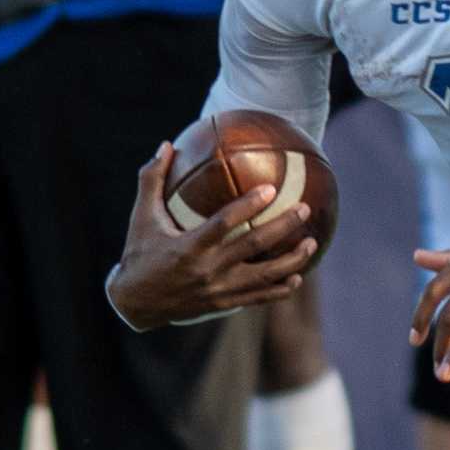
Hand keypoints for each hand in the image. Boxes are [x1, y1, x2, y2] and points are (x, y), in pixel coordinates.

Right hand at [107, 143, 316, 329]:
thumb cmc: (140, 254)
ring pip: (264, 276)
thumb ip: (152, 180)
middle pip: (253, 247)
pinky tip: (298, 276)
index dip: (248, 206)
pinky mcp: (224, 304)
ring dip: (292, 260)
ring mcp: (218, 290)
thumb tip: (166, 145)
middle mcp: (207, 270)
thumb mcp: (141, 218)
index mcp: (188, 247)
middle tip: (305, 208)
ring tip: (313, 242)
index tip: (271, 189)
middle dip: (283, 227)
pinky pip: (259, 298)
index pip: (224, 224)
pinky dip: (280, 289)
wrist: (136, 304)